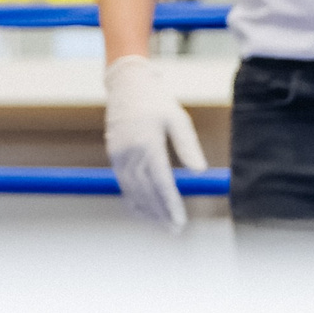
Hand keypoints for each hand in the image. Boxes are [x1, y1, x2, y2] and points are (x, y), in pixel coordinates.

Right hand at [104, 55, 207, 229]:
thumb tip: (200, 172)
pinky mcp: (113, 154)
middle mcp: (130, 152)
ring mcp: (119, 154)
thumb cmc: (156, 100)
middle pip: (145, 191)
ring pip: (132, 191)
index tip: (180, 220)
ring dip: (146, 210)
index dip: (170, 204)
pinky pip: (123, 183)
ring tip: (161, 224)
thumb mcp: (177, 118)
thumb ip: (187, 146)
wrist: (127, 83)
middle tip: (174, 229)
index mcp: (148, 143)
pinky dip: (133, 199)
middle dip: (159, 213)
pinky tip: (144, 209)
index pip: (161, 182)